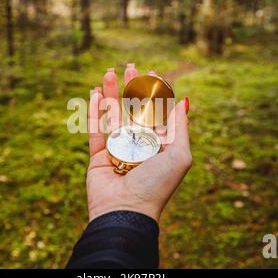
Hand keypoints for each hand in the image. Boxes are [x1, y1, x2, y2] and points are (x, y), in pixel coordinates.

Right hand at [86, 64, 191, 221]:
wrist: (126, 212)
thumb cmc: (156, 185)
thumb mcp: (180, 156)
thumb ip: (180, 128)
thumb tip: (184, 101)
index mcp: (159, 144)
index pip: (158, 111)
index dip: (156, 90)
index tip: (153, 71)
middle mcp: (139, 144)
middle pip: (135, 108)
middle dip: (133, 86)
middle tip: (130, 66)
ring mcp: (118, 148)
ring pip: (113, 114)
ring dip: (111, 92)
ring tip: (108, 71)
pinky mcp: (99, 155)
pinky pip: (95, 129)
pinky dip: (94, 111)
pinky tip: (93, 92)